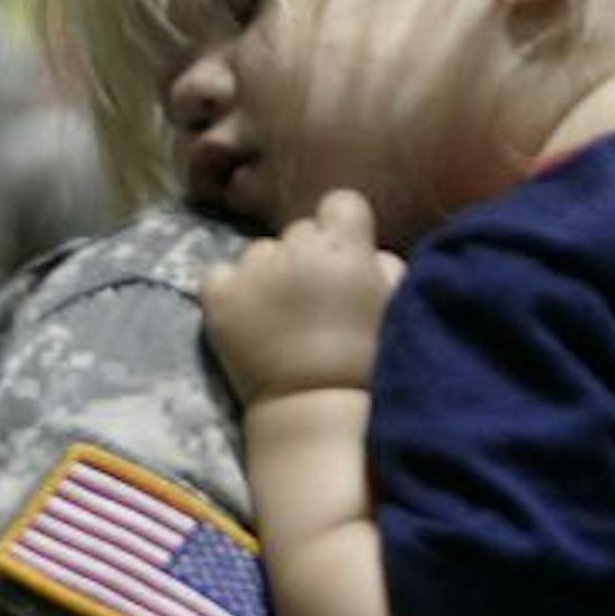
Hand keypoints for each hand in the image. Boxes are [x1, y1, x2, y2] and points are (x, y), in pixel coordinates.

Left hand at [202, 190, 403, 405]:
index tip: (346, 260)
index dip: (344, 230)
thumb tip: (369, 252)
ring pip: (259, 252)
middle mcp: (296, 250)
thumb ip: (385, 266)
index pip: (341, 203)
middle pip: (300, 232)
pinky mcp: (218, 297)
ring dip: (269, 274)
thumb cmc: (370, 364)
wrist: (318, 411)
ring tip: (279, 316)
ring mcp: (252, 272)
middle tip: (314, 300)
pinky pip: (219, 274)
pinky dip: (230, 291)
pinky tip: (246, 317)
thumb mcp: (396, 307)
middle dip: (308, 258)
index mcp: (345, 248)